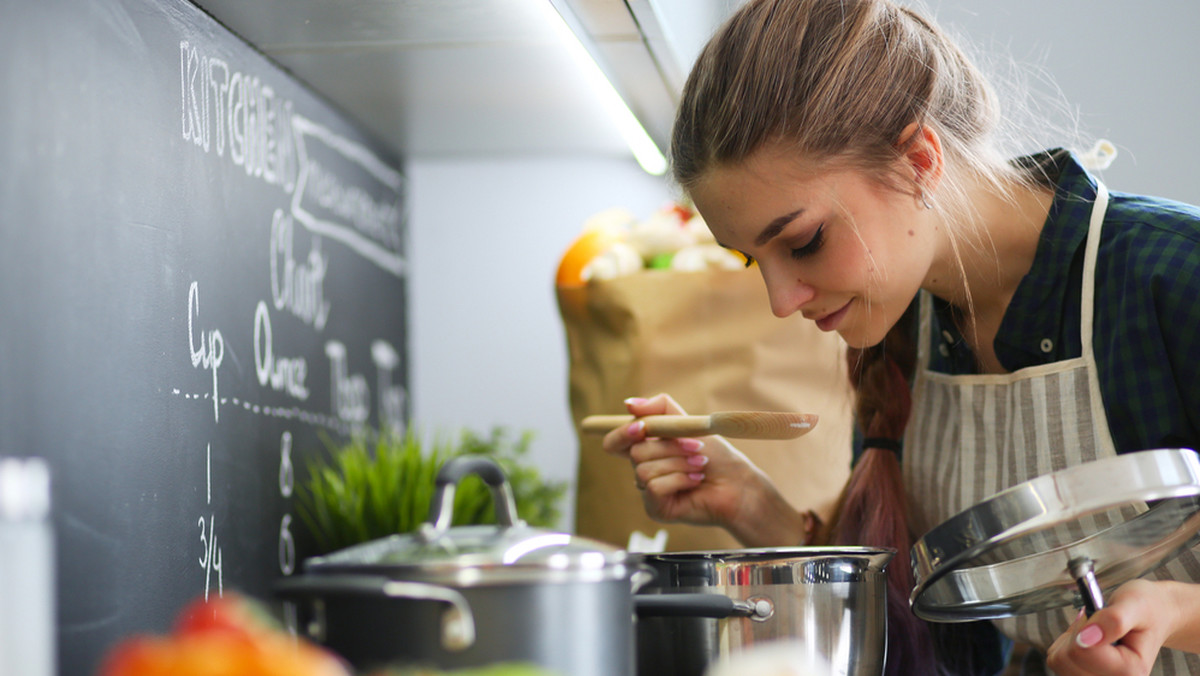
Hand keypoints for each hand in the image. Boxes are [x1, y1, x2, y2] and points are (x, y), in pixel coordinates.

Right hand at [600, 393, 805, 546]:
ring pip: (645, 470)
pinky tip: (695, 481)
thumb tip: (629, 404)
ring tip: (700, 465)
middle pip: (635, 452)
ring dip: (678, 463)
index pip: (615, 442)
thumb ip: (660, 409)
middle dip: (669, 446)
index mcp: (646, 449)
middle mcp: (643, 470)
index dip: (622, 433)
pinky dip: (679, 480)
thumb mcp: (688, 423)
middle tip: (696, 448)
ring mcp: (648, 491)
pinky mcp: (656, 509)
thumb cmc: (716, 456)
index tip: (641, 427)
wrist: (739, 484)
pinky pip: (654, 487)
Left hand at [1046, 579, 1175, 675]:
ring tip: (1095, 633)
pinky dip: (1065, 646)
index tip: (1102, 617)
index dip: (1084, 627)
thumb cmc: (1146, 609)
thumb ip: (1114, 620)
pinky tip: (1087, 641)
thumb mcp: (1135, 605)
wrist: (1155, 617)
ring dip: (1070, 641)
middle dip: (1075, 635)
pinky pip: (1057, 661)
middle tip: (1098, 624)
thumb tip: (1085, 637)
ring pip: (1058, 662)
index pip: (1081, 651)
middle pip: (1065, 661)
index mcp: (1131, 672)